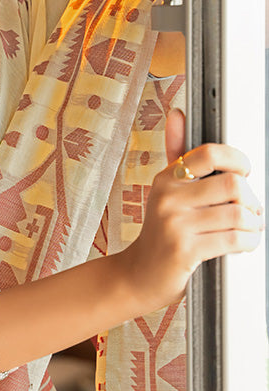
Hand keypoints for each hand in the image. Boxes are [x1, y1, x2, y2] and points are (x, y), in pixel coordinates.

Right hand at [121, 109, 263, 312]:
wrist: (136, 276)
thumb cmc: (158, 234)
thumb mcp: (165, 191)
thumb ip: (176, 154)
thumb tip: (177, 114)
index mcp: (167, 179)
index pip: (210, 153)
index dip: (237, 160)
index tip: (244, 173)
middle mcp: (168, 198)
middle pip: (233, 185)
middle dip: (252, 201)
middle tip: (251, 210)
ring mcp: (175, 225)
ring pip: (238, 215)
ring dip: (253, 225)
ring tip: (248, 229)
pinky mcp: (185, 251)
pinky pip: (233, 240)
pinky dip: (248, 243)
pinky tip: (242, 244)